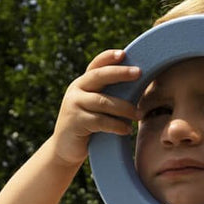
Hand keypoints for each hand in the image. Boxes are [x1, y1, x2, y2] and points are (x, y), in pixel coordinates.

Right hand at [50, 49, 140, 165]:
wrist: (64, 148)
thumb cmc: (87, 125)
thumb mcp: (94, 106)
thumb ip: (107, 94)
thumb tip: (138, 82)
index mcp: (82, 83)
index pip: (96, 65)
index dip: (108, 57)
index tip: (124, 54)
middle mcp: (76, 91)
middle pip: (99, 76)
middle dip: (120, 73)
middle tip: (139, 72)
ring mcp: (73, 106)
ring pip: (103, 101)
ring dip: (124, 108)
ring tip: (138, 115)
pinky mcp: (75, 122)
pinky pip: (100, 121)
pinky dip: (116, 125)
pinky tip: (126, 130)